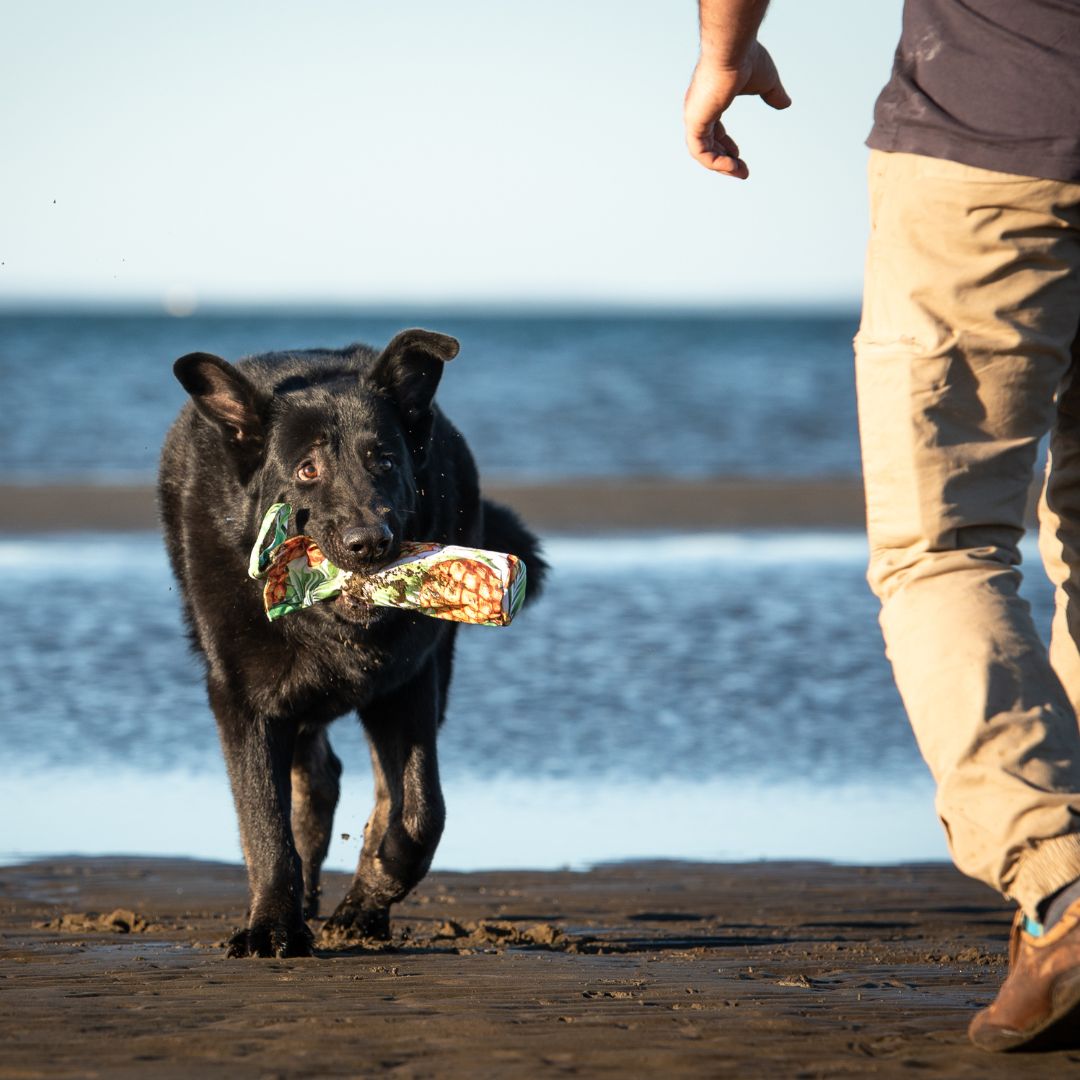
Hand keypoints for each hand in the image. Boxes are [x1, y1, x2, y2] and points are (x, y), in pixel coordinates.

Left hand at [683, 40, 790, 177]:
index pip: (713, 130)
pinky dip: (715, 163)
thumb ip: (774, 94)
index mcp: (709, 100)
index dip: (724, 146)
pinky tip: (732, 167)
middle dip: (724, 161)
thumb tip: (786, 104)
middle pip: (707, 144)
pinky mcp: (694, 122)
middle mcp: (698, 109)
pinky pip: (700, 152)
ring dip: (721, 166)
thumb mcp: (766, 81)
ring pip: (703, 152)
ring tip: (740, 173)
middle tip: (741, 172)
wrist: (733, 50)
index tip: (738, 156)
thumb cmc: (746, 59)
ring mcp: (694, 116)